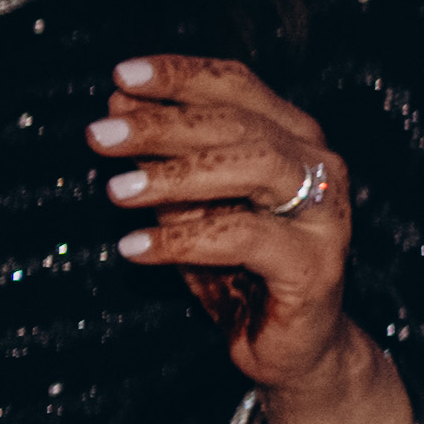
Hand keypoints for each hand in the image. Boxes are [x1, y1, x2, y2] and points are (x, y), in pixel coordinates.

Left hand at [96, 55, 400, 423]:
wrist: (292, 348)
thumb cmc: (241, 271)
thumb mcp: (193, 207)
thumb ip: (166, 159)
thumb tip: (118, 106)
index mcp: (294, 138)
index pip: (238, 86)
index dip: (181, 75)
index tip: (120, 76)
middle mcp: (319, 166)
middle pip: (238, 124)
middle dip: (162, 124)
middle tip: (99, 135)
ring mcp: (324, 215)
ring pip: (252, 167)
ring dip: (175, 176)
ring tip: (115, 192)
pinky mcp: (315, 265)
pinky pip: (243, 238)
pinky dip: (182, 240)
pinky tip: (134, 248)